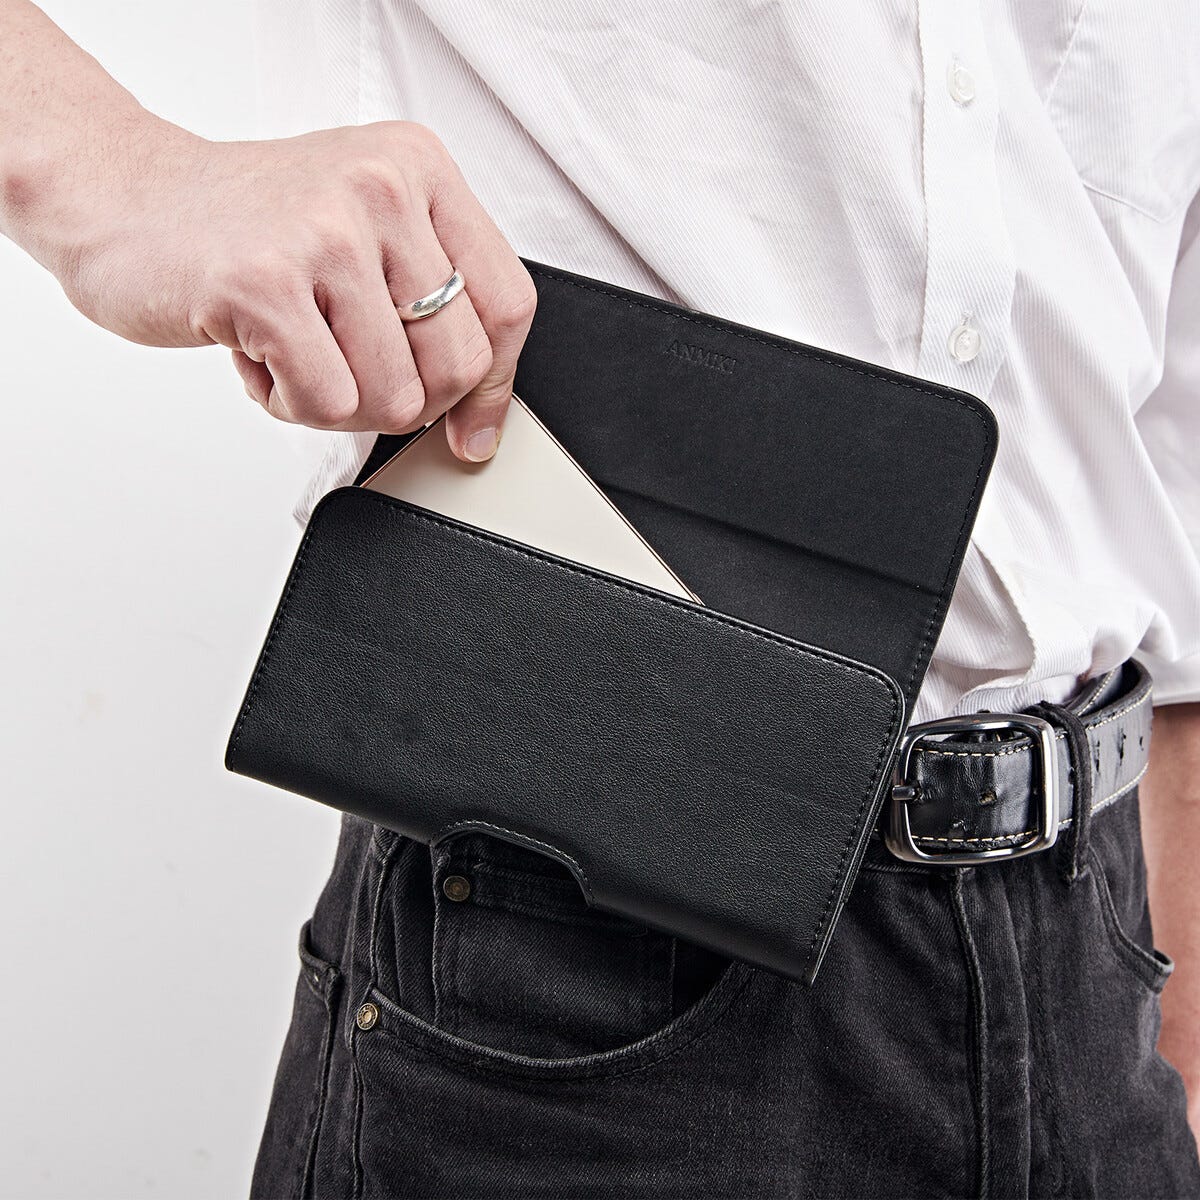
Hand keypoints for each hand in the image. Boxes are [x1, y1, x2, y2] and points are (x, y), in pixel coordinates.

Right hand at [26, 117, 535, 459]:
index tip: (470, 429)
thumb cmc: (252, 228)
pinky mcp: (265, 282)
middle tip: (347, 371)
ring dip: (338, 404)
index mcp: (420, 170)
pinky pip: (327, 403)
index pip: (508, 305)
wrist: (123, 198)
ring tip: (294, 350)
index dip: (494, 386)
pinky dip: (289, 403)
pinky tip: (259, 353)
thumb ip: (434, 306)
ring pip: (395, 397)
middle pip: (457, 365)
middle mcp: (382, 188)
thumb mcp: (365, 233)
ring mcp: (324, 231)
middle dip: (402, 399)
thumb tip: (481, 423)